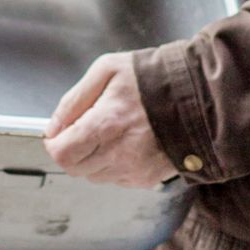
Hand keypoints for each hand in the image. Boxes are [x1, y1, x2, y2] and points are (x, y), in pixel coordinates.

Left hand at [44, 51, 175, 189]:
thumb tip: (52, 128)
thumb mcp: (107, 70)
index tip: (60, 133)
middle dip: (72, 151)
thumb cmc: (152, 78)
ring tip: (111, 133)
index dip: (55, 144)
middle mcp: (119, 153)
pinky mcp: (146, 179)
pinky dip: (113, 165)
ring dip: (92, 159)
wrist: (198, 95)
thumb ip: (73, 100)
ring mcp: (134, 169)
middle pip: (74, 169)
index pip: (62, 154)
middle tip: (85, 129)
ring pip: (93, 176)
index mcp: (106, 124)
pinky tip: (127, 143)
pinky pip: (115, 180)